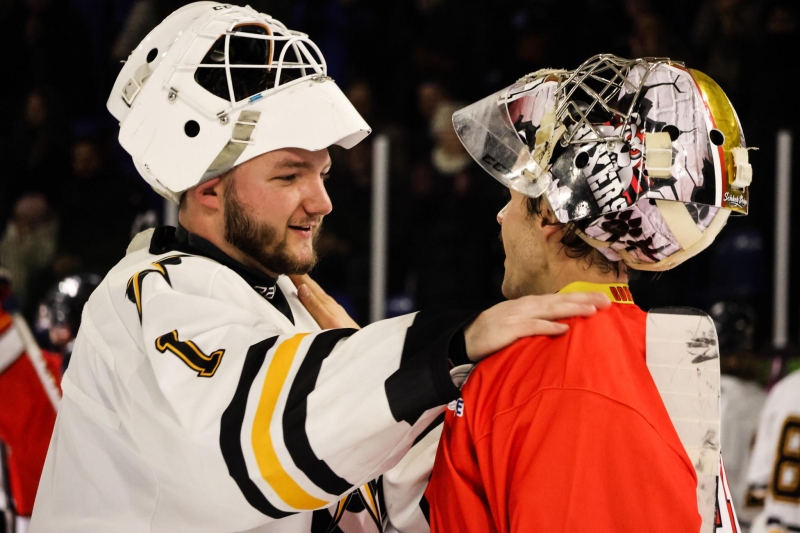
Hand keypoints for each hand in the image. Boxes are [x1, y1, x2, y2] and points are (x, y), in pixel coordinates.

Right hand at [288, 274, 359, 329]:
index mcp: (327, 304)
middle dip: (304, 278)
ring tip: (302, 280)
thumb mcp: (328, 322)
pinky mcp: (339, 319)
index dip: (299, 277)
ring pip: (320, 295)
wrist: (362, 347)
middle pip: (315, 289)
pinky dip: (317, 298)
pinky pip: (324, 303)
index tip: (289, 267)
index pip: (310, 286)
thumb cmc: (345, 336)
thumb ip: (315, 306)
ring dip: (310, 287)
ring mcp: (336, 312)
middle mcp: (332, 306)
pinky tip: (318, 300)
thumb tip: (302, 288)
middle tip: (293, 268)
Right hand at [463, 292, 610, 361]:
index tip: (603, 298)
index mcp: (529, 304)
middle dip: (583, 299)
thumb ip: (536, 321)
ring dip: (571, 309)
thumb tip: (560, 325)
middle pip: (559, 300)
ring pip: (550, 309)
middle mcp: (526, 306)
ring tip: (592, 310)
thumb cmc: (493, 332)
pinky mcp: (509, 329)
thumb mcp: (517, 322)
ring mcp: (517, 316)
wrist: (465, 338)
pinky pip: (532, 327)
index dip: (581, 297)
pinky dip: (548, 326)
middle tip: (607, 300)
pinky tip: (563, 328)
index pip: (559, 298)